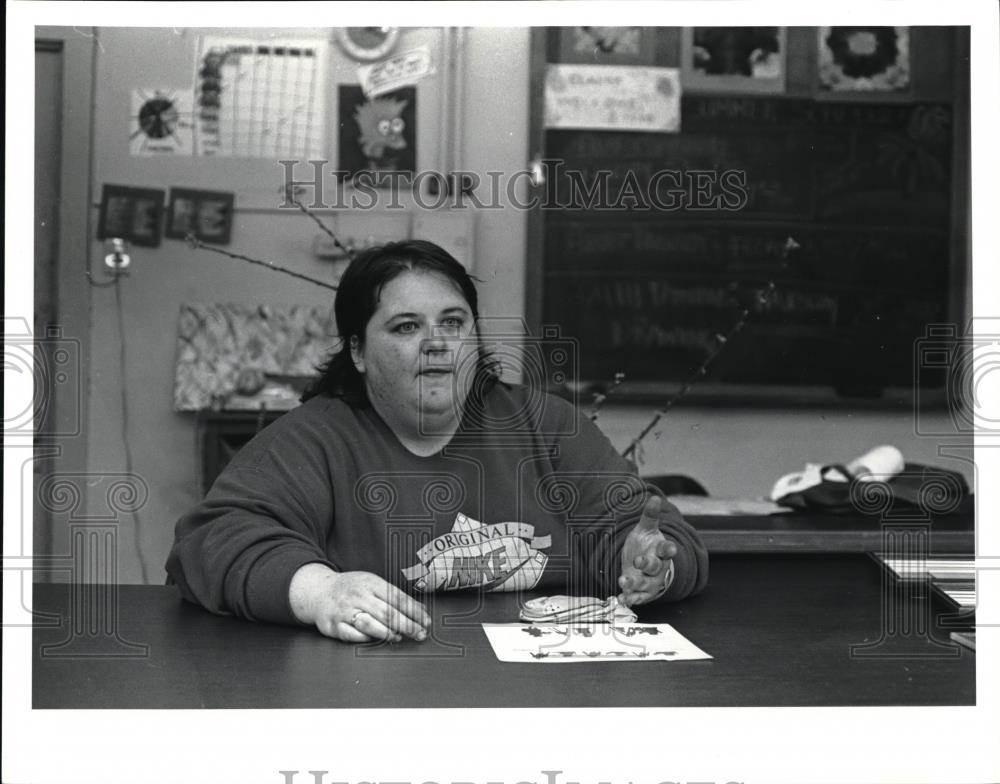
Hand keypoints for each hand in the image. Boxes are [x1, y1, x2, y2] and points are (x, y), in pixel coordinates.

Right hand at [289, 563, 430, 642]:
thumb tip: (420, 610)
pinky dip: (367, 638)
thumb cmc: (351, 589)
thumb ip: (394, 596)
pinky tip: (377, 640)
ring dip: (388, 633)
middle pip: (387, 612)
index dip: (414, 612)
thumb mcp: (372, 584)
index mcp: (370, 583)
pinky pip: (353, 635)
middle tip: (420, 634)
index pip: (398, 598)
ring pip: (370, 624)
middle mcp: (358, 596)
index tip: (426, 622)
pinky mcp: (334, 625)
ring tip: (399, 637)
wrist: (318, 591)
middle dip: (407, 625)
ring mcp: (345, 611)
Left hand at [618, 496, 677, 605]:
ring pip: (645, 583)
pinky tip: (622, 599)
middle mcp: (658, 567)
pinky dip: (630, 598)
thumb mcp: (646, 529)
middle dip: (648, 564)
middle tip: (638, 561)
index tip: (669, 548)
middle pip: (656, 567)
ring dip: (635, 582)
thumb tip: (655, 498)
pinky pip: (638, 597)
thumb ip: (650, 516)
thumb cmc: (647, 545)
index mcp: (661, 550)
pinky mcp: (642, 592)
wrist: (644, 565)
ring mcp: (651, 581)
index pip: (667, 549)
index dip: (669, 549)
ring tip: (623, 580)